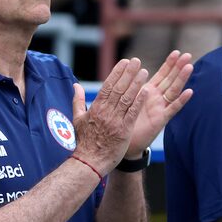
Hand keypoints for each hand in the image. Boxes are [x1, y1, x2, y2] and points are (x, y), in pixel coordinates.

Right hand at [72, 59, 148, 174]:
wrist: (89, 160)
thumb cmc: (83, 141)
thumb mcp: (77, 118)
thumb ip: (77, 100)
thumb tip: (75, 85)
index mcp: (95, 108)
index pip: (107, 86)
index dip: (116, 73)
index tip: (124, 62)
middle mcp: (105, 112)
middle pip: (118, 89)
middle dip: (128, 74)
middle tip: (136, 61)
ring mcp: (115, 121)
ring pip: (127, 98)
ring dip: (136, 84)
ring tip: (144, 71)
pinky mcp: (124, 130)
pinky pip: (133, 113)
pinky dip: (139, 102)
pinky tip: (146, 91)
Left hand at [127, 51, 192, 157]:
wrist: (120, 142)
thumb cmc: (119, 121)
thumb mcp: (118, 101)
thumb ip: (119, 88)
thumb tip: (112, 73)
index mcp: (145, 92)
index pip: (160, 75)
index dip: (168, 64)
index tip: (176, 52)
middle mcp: (155, 98)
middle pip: (168, 79)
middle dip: (177, 67)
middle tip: (186, 54)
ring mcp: (159, 108)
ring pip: (172, 91)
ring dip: (180, 79)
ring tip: (189, 66)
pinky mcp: (160, 119)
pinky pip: (172, 109)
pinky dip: (180, 101)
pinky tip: (189, 92)